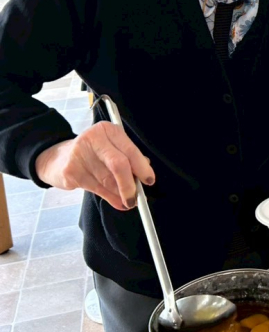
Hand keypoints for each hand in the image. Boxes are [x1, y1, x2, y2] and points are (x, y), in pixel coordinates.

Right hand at [34, 122, 154, 211]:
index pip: (130, 150)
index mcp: (107, 129)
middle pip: (119, 164)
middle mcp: (93, 138)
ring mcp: (79, 155)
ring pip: (108, 180)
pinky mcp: (71, 171)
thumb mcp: (110, 148)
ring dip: (120, 194)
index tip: (149, 181)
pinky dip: (109, 197)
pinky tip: (116, 201)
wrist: (56, 158)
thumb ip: (127, 158)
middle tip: (136, 198)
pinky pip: (96, 188)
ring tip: (127, 201)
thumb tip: (143, 178)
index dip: (142, 168)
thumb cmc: (91, 153)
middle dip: (130, 185)